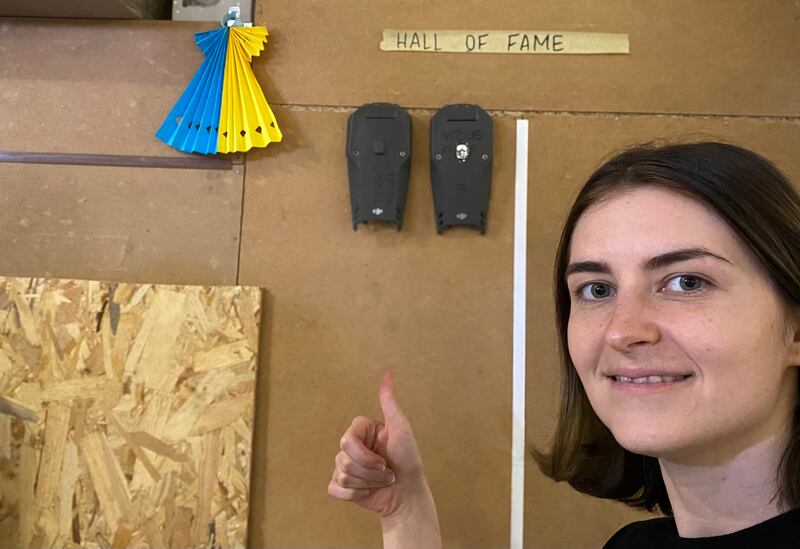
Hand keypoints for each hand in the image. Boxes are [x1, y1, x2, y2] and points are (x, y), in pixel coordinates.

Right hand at [328, 372, 425, 517]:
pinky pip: (334, 489)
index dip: (365, 457)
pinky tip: (368, 492)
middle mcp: (350, 445)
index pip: (347, 441)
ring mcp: (343, 465)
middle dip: (370, 472)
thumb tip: (387, 374)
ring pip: (342, 476)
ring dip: (368, 484)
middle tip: (387, 472)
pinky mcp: (341, 485)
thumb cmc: (408, 460)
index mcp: (361, 430)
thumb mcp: (401, 429)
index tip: (385, 461)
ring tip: (382, 481)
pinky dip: (354, 495)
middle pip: (343, 460)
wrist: (408, 494)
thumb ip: (389, 403)